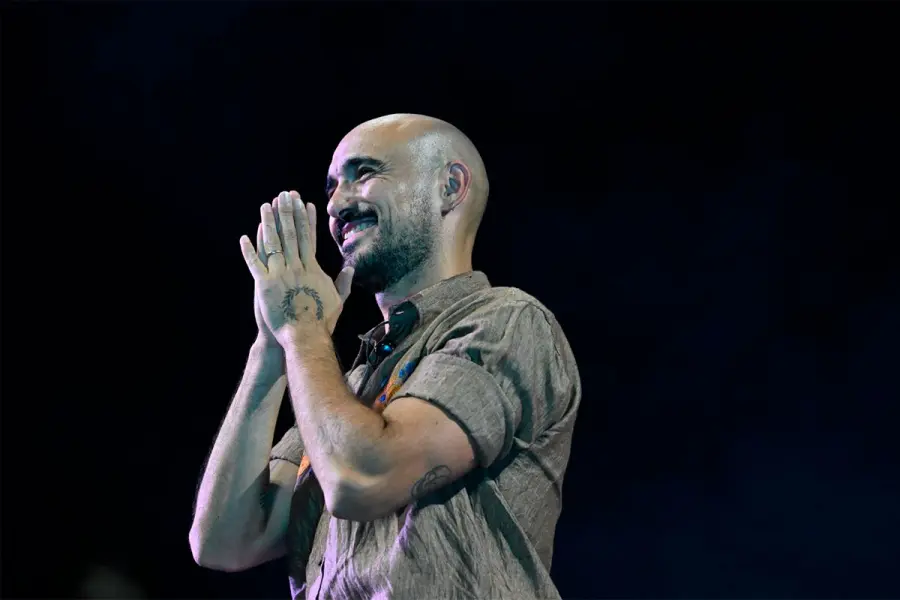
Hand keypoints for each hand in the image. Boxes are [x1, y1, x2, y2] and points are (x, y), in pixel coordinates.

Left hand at [240, 191, 353, 343]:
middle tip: (285, 195)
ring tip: (266, 206)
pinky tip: (244, 237)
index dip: (306, 219)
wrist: (304, 337)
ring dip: (269, 223)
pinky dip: (249, 251)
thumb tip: (350, 268)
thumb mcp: (338, 300)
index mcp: (312, 269)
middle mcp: (296, 267)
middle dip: (288, 212)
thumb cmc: (322, 321)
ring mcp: (280, 275)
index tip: (305, 203)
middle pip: (291, 234)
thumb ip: (343, 282)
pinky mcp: (264, 285)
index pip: (309, 238)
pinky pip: (255, 264)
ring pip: (272, 244)